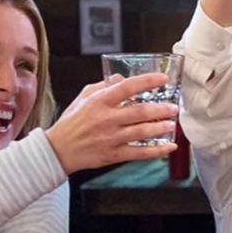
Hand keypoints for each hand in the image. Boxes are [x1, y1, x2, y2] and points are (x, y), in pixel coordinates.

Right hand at [45, 73, 179, 173]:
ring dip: (160, 127)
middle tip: (173, 107)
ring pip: (142, 131)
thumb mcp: (83, 97)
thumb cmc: (72, 122)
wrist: (58, 150)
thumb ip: (103, 86)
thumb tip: (122, 78)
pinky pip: (139, 152)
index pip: (127, 87)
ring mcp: (111, 137)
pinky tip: (168, 147)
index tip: (162, 79)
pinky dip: (156, 151)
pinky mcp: (113, 154)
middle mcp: (106, 119)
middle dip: (161, 109)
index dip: (147, 81)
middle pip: (140, 111)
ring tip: (171, 123)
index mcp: (99, 102)